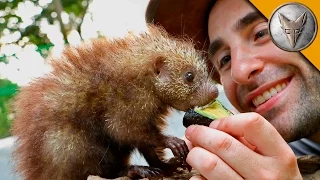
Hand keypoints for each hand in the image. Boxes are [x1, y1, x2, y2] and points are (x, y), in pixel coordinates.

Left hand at [185, 112, 301, 179]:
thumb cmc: (274, 178)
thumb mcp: (273, 157)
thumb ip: (249, 138)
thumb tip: (213, 124)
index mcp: (280, 155)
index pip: (252, 124)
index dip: (227, 121)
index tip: (216, 125)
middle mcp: (266, 174)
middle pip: (223, 144)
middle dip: (200, 134)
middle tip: (192, 132)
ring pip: (209, 164)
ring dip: (195, 154)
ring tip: (194, 152)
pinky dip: (196, 175)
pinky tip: (200, 173)